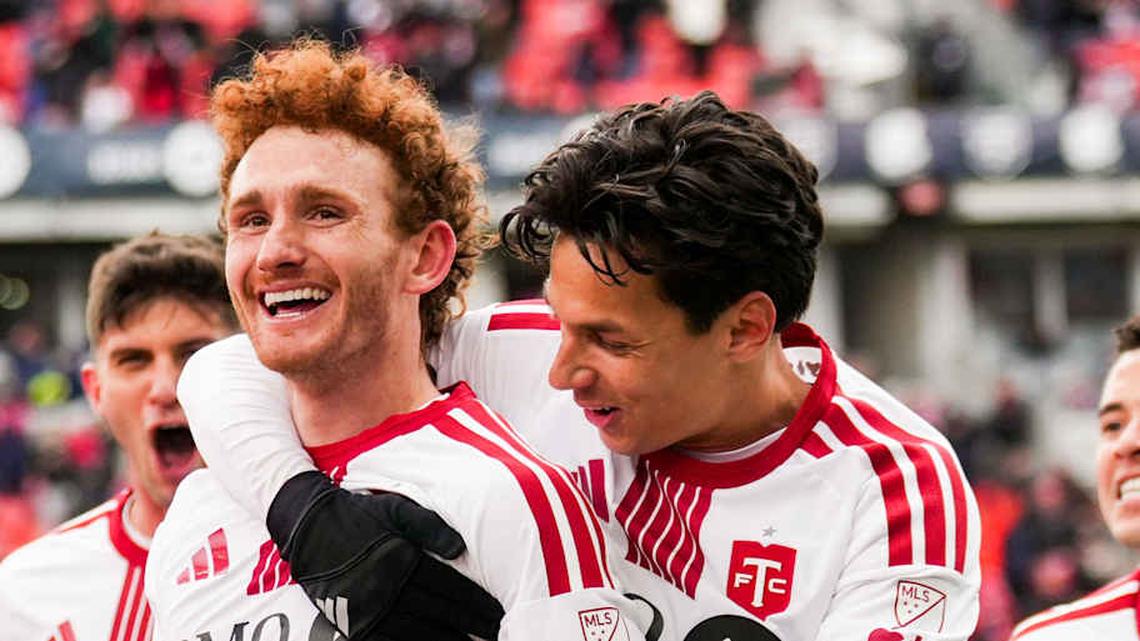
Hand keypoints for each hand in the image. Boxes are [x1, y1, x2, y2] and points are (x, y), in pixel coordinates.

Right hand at [267, 471, 503, 640]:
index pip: (450, 589)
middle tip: (496, 633)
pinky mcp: (351, 622)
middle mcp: (388, 588)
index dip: (477, 603)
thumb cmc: (357, 513)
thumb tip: (461, 549)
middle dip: (471, 625)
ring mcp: (369, 609)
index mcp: (403, 560)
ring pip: (418, 634)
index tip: (498, 612)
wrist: (306, 524)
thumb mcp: (396, 509)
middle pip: (440, 614)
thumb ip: (430, 527)